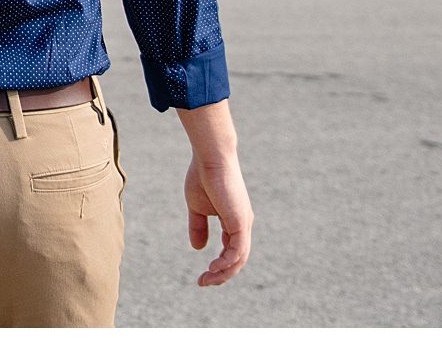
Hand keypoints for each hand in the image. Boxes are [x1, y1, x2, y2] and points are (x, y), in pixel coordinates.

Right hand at [184, 146, 251, 286]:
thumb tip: (198, 248)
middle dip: (221, 275)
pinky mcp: (240, 221)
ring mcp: (243, 224)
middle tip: (203, 282)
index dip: (218, 267)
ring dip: (223, 273)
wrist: (209, 158)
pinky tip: (213, 267)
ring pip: (239, 259)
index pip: (231, 252)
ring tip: (207, 278)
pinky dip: (226, 262)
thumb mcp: (197, 208)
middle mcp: (242, 225)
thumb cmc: (203, 176)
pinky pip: (238, 250)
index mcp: (234, 222)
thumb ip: (198, 227)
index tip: (202, 277)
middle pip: (237, 260)